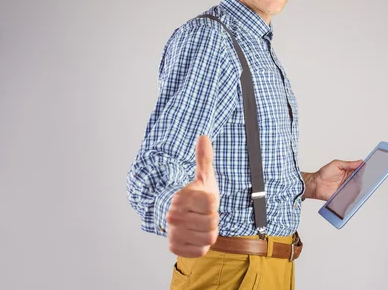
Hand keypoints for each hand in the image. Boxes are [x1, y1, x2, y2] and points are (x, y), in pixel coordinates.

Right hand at [166, 135, 219, 257]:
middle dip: (214, 219)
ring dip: (209, 232)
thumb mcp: (204, 177)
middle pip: (213, 222)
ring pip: (209, 237)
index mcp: (181, 196)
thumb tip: (204, 137)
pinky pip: (201, 250)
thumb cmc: (199, 196)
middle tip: (204, 214)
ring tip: (201, 225)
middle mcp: (173, 215)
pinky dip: (202, 245)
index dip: (214, 204)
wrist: (185, 217)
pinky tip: (196, 236)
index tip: (206, 201)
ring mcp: (172, 232)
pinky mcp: (174, 248)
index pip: (212, 203)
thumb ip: (204, 158)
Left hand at [303, 159, 362, 200]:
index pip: (360, 171)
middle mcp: (350, 180)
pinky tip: (353, 192)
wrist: (316, 184)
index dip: (366, 170)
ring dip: (358, 187)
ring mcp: (348, 189)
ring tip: (358, 184)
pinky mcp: (345, 196)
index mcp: (349, 172)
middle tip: (368, 177)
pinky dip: (353, 195)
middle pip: (361, 180)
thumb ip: (349, 164)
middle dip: (365, 179)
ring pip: (358, 189)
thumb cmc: (324, 173)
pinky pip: (352, 197)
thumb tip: (360, 161)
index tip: (372, 167)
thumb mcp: (337, 164)